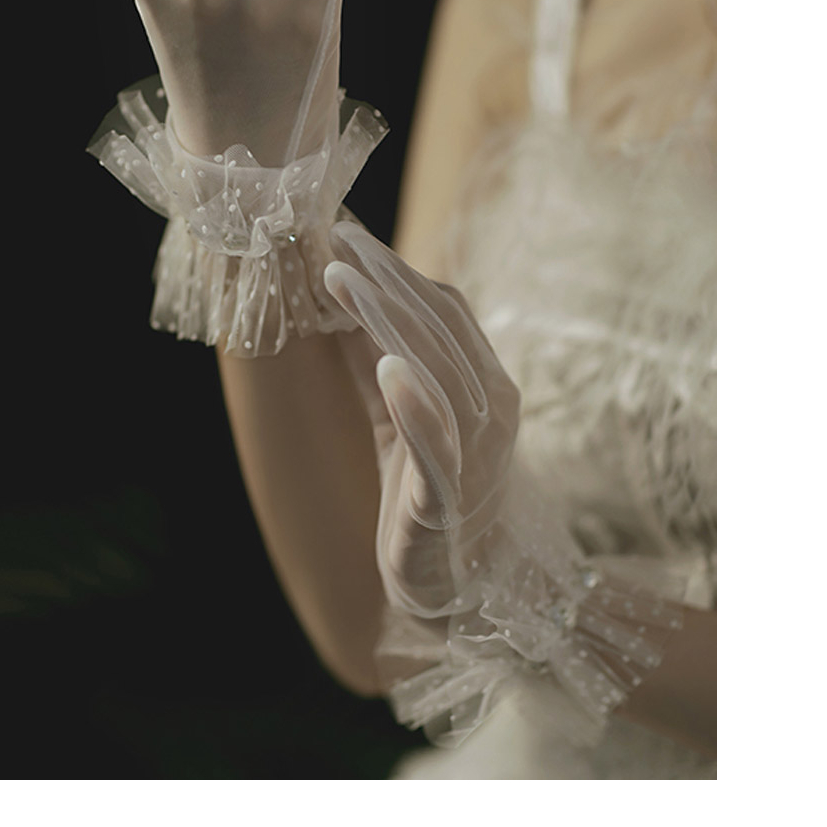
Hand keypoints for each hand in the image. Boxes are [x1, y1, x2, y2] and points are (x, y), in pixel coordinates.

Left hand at [324, 221, 520, 619]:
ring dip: (387, 321)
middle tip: (335, 240)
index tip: (347, 235)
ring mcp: (474, 453)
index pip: (444, 310)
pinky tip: (390, 369)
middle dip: (384, 280)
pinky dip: (416, 405)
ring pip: (434, 371)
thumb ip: (378, 360)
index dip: (395, 270)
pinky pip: (437, 446)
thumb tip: (340, 298)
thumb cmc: (429, 496)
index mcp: (483, 385)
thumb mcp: (400, 417)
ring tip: (342, 281)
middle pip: (437, 329)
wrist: (459, 591)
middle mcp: (490, 409)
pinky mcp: (448, 499)